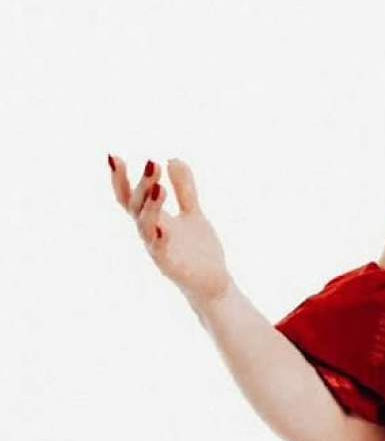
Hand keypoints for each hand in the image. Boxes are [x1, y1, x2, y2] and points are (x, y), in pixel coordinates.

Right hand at [107, 154, 232, 305]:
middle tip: (152, 163)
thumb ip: (184, 189)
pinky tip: (165, 225)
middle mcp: (151, 233)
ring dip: (150, 207)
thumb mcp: (193, 213)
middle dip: (142, 185)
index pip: (130, 197)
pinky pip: (161, 251)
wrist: (214, 283)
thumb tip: (172, 158)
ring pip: (146, 227)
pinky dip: (161, 238)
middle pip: (136, 207)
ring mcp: (158, 250)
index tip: (113, 157)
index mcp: (154, 219)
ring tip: (159, 188)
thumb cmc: (198, 250)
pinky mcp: (170, 266)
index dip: (120, 179)